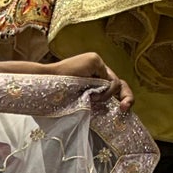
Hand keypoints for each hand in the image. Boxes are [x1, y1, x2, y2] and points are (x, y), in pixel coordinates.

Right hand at [0, 53, 134, 115]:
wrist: (45, 85)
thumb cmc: (56, 98)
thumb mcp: (81, 103)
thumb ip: (94, 102)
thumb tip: (112, 111)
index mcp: (92, 78)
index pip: (112, 87)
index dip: (122, 98)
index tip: (123, 111)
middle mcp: (96, 68)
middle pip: (119, 83)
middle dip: (127, 96)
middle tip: (125, 109)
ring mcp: (96, 63)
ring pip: (114, 83)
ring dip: (106, 96)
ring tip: (93, 100)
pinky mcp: (95, 61)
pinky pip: (109, 80)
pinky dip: (104, 91)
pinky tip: (92, 94)